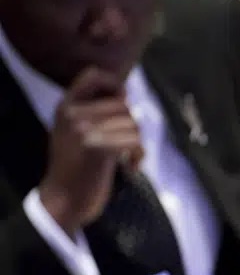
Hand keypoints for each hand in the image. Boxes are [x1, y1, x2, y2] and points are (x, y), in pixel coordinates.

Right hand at [37, 67, 143, 234]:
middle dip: (132, 126)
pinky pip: (134, 140)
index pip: (93, 74)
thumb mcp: (75, 133)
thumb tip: (125, 92)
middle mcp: (72, 114)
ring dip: (138, 143)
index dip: (115, 85)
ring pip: (132, 123)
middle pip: (123, 105)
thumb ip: (93, 112)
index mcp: (66, 107)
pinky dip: (140, 156)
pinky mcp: (97, 148)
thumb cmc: (77, 168)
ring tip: (129, 158)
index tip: (123, 103)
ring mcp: (83, 130)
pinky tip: (131, 167)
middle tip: (128, 146)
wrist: (64, 200)